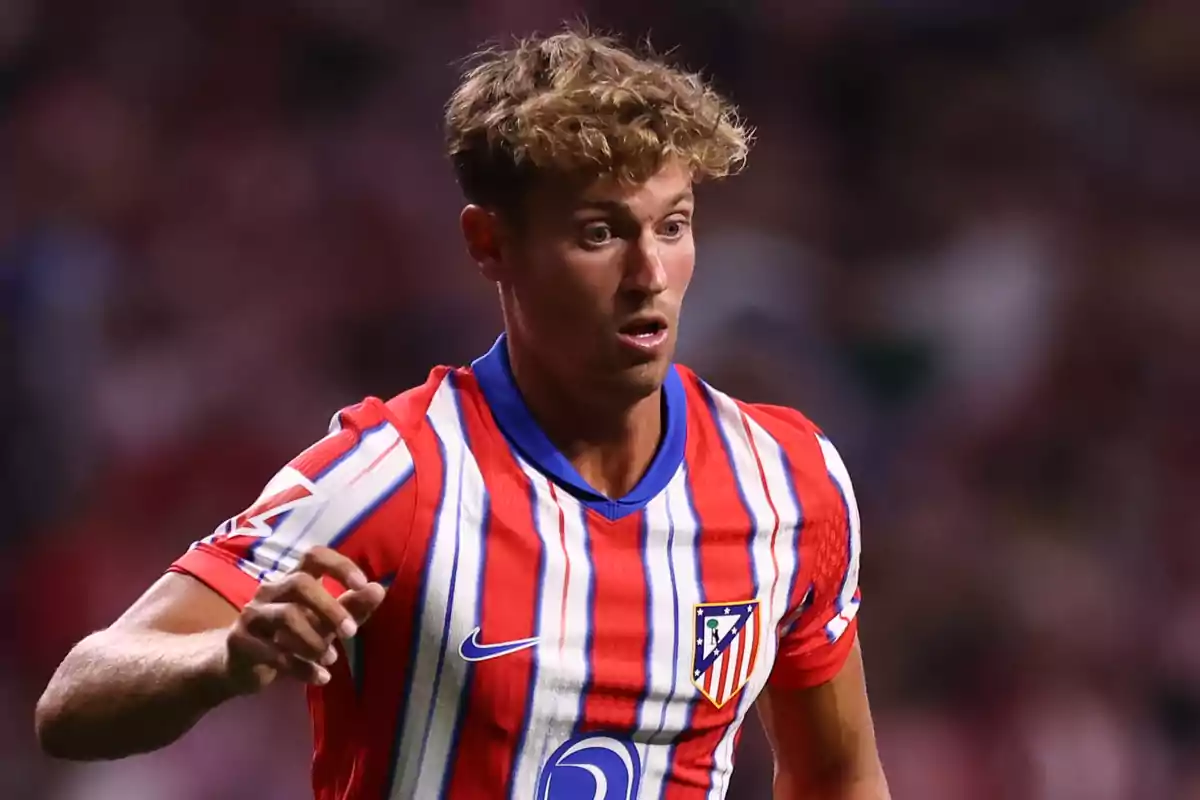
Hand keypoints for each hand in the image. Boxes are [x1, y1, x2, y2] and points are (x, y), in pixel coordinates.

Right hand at [223, 547, 385, 692]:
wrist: (241, 666)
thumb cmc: (291, 636)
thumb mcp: (325, 622)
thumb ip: (352, 606)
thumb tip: (380, 589)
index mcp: (294, 578)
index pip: (314, 555)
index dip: (339, 565)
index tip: (362, 584)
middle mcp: (270, 590)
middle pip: (300, 584)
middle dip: (330, 608)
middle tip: (351, 632)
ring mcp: (253, 615)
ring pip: (287, 617)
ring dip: (316, 640)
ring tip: (332, 659)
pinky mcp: (240, 642)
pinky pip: (274, 653)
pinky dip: (302, 668)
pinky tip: (321, 678)